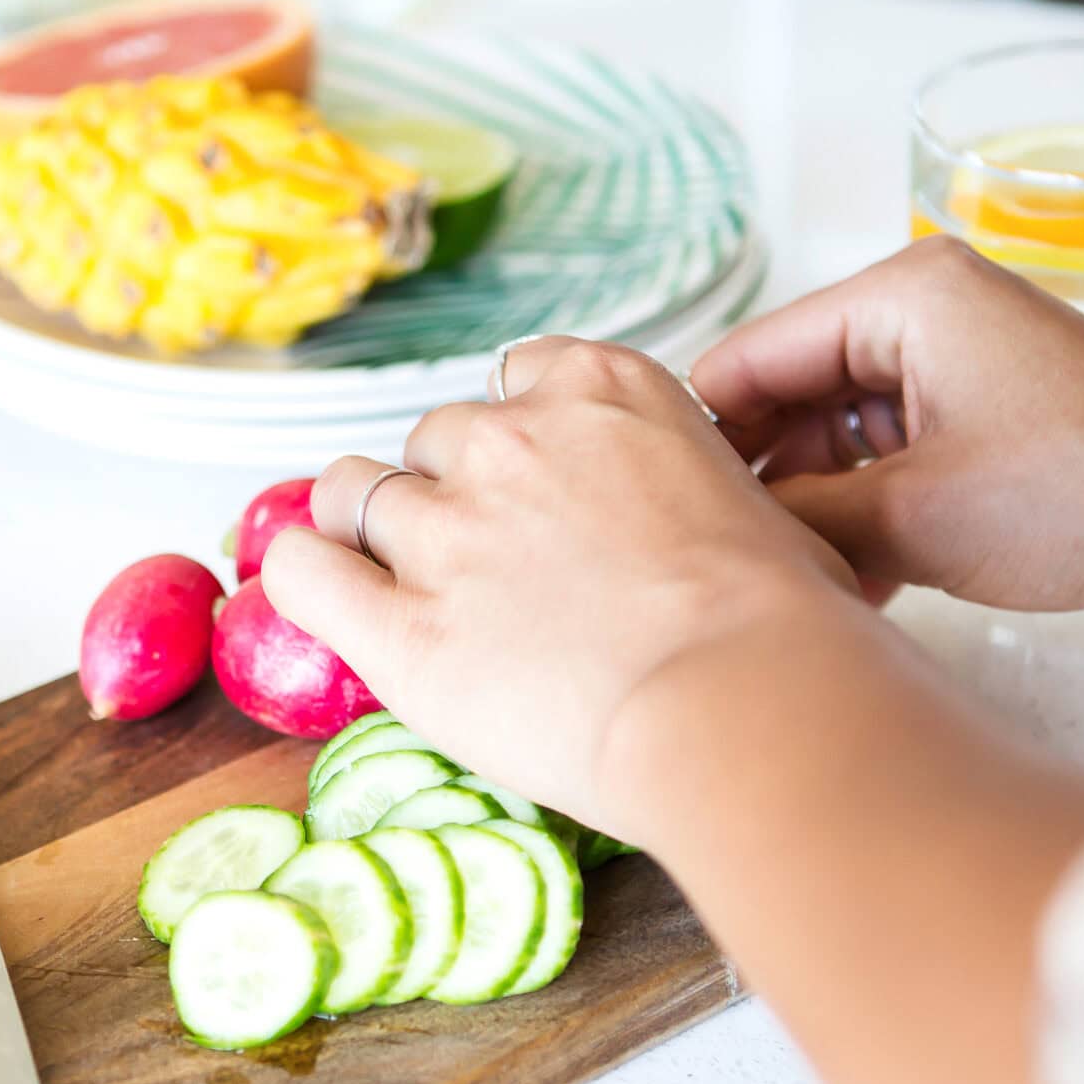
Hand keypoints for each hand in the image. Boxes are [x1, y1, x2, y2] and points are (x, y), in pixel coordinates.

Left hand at [262, 339, 861, 833]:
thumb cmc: (782, 629)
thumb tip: (698, 535)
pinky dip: (304, 578)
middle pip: (433, 440)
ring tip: (405, 590)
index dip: (517, 441)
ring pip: (353, 493)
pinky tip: (324, 601)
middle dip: (451, 495)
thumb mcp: (759, 511)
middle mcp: (510, 441)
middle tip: (490, 570)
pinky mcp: (398, 624)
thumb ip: (691, 492)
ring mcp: (444, 529)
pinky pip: (301, 569)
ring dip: (371, 534)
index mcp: (603, 391)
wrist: (744, 705)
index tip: (534, 491)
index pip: (516, 379)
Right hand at [691, 235, 1083, 613]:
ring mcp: (959, 368)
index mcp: (899, 295)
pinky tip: (849, 589)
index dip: (704, 440)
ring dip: (814, 513)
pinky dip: (865, 518)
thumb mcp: (917, 516)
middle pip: (788, 397)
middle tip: (724, 568)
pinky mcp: (989, 422)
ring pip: (836, 439)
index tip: (669, 521)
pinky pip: (890, 462)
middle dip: (760, 482)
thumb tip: (721, 539)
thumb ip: (801, 520)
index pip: (748, 358)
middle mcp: (924, 313)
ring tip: (789, 587)